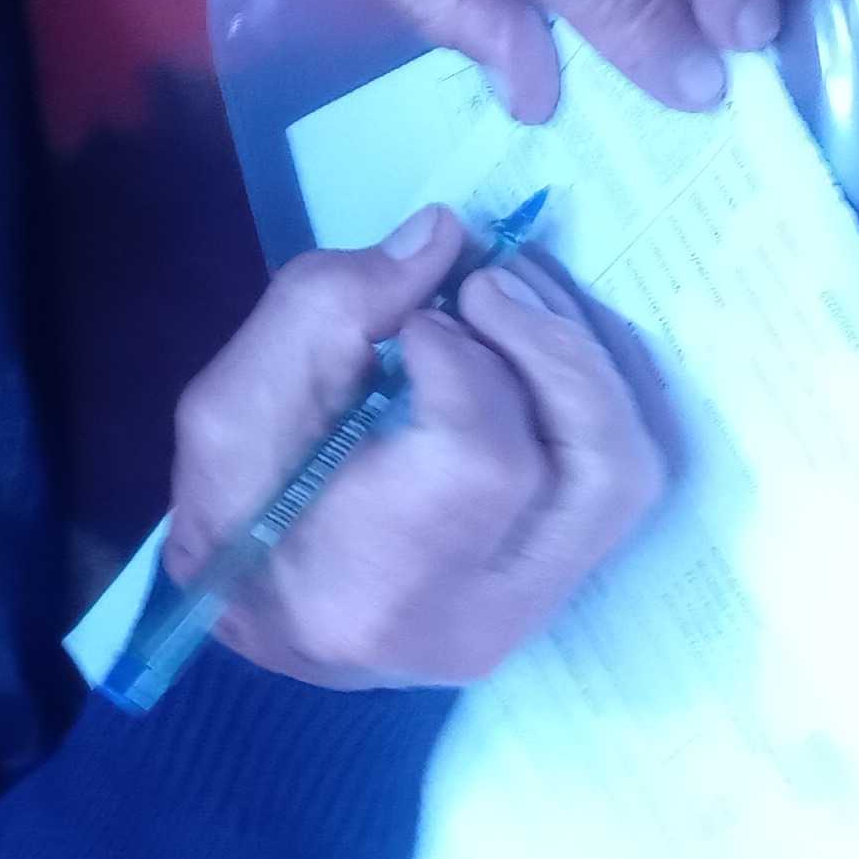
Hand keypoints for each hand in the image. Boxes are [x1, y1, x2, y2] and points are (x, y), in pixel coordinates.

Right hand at [167, 206, 661, 688]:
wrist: (254, 612)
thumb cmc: (233, 511)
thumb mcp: (231, 406)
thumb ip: (325, 310)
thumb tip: (445, 236)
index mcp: (371, 590)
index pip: (483, 462)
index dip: (466, 361)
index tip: (413, 324)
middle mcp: (475, 621)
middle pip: (594, 469)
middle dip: (557, 347)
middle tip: (490, 283)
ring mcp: (532, 613)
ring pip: (627, 473)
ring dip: (588, 358)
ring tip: (519, 294)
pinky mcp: (560, 587)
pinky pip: (624, 482)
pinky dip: (602, 391)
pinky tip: (546, 336)